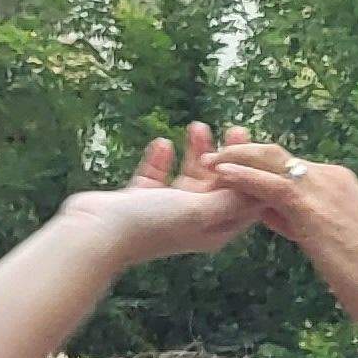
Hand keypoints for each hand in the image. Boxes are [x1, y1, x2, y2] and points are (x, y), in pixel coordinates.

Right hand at [69, 127, 262, 267]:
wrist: (98, 231)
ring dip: (196, 153)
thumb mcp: (200, 209)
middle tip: (236, 129)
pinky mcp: (140, 200)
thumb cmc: (153, 223)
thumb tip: (259, 189)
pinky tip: (162, 143)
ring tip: (198, 125)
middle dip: (229, 158)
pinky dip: (161, 160)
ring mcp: (166, 211)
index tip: (260, 149)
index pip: (245, 203)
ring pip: (189, 177)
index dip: (255, 176)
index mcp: (214, 230)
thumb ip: (230, 199)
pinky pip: (156, 176)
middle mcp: (193, 222)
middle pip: (219, 186)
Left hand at [202, 146, 357, 335]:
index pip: (291, 167)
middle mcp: (332, 177)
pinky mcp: (311, 206)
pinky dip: (241, 175)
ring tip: (207, 160)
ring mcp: (323, 188)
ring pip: (269, 161)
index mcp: (340, 183)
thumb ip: (301, 222)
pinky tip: (218, 174)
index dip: (260, 167)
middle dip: (244, 153)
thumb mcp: (331, 242)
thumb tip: (272, 215)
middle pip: (277, 155)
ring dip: (235, 158)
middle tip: (215, 157)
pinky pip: (268, 182)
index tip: (235, 169)